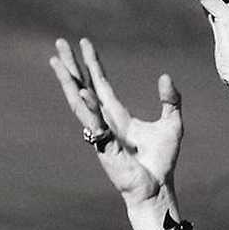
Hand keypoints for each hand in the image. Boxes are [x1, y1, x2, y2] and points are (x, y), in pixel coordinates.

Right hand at [49, 37, 182, 206]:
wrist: (156, 187)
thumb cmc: (161, 162)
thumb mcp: (172, 124)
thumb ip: (170, 100)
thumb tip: (164, 77)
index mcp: (117, 115)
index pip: (101, 83)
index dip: (92, 63)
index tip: (84, 42)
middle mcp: (104, 121)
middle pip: (82, 86)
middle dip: (70, 66)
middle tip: (59, 43)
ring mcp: (100, 132)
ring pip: (79, 101)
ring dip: (68, 81)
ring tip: (56, 61)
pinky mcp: (104, 146)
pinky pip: (94, 123)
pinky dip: (89, 107)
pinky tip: (84, 91)